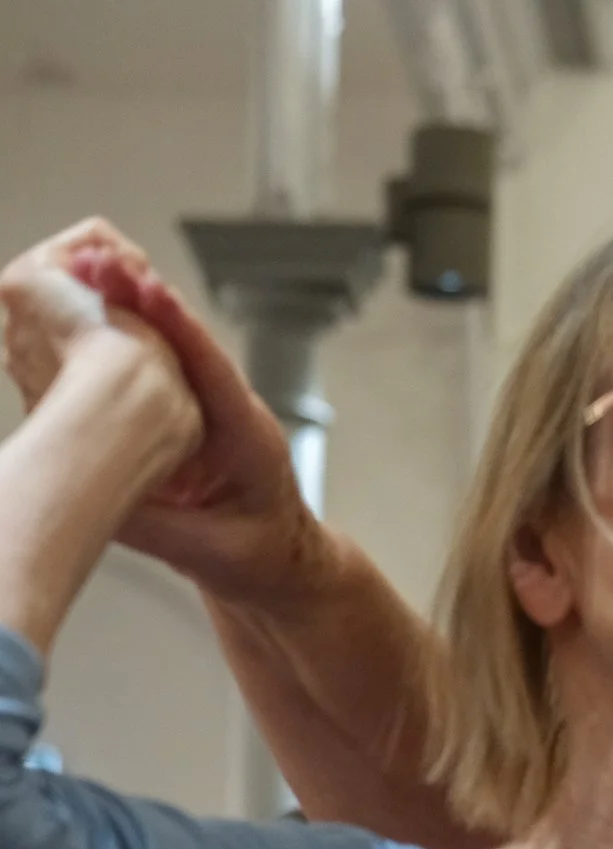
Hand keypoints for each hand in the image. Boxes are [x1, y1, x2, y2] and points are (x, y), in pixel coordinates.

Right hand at [1, 220, 316, 600]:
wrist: (280, 568)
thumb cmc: (264, 560)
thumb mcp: (214, 554)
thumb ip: (157, 527)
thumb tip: (93, 502)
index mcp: (251, 437)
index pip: (213, 373)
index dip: (179, 329)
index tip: (149, 289)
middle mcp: (227, 412)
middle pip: (182, 346)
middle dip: (140, 299)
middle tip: (96, 260)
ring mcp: (200, 412)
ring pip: (162, 351)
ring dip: (123, 307)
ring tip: (81, 266)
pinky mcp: (173, 420)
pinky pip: (142, 374)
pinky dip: (112, 340)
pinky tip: (76, 309)